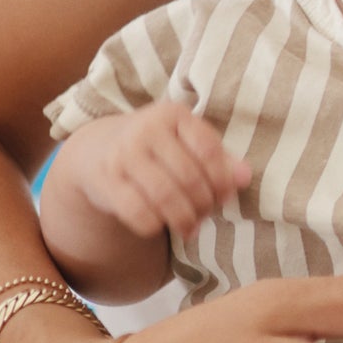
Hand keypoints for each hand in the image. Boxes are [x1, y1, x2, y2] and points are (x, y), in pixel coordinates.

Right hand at [55, 101, 250, 242]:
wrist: (98, 150)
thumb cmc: (157, 149)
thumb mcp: (187, 144)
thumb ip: (219, 159)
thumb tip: (245, 177)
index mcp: (173, 114)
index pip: (209, 151)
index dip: (222, 181)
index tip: (225, 198)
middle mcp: (146, 129)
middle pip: (190, 178)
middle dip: (204, 204)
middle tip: (205, 215)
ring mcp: (123, 154)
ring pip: (165, 197)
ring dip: (184, 219)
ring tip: (190, 227)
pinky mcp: (105, 180)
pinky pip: (139, 213)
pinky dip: (156, 226)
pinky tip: (161, 227)